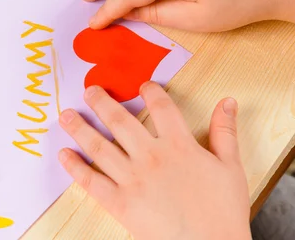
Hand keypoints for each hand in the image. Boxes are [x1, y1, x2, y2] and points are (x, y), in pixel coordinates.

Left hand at [58, 82, 250, 239]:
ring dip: (80, 129)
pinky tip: (64, 155)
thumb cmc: (224, 211)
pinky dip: (75, 168)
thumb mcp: (231, 167)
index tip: (143, 84)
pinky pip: (92, 182)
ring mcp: (133, 180)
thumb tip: (227, 102)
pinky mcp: (121, 203)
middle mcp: (151, 157)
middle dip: (102, 103)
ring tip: (65, 116)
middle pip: (121, 121)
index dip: (152, 91)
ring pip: (100, 147)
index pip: (162, 108)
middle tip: (89, 90)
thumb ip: (225, 132)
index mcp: (179, 145)